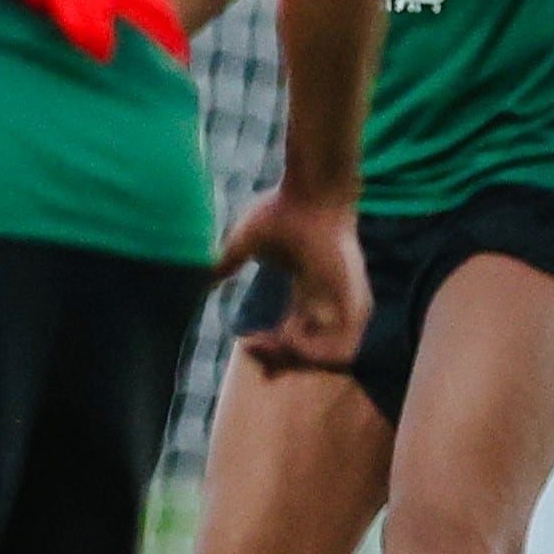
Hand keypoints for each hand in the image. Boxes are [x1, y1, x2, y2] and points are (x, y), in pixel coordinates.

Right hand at [216, 185, 367, 375]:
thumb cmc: (283, 209)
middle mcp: (329, 305)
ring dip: (292, 359)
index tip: (245, 344)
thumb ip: (225, 262)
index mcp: (309, 293)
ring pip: (326, 359)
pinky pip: (340, 351)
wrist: (313, 194)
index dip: (271, 350)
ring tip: (268, 340)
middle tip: (251, 347)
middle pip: (308, 354)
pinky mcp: (355, 305)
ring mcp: (345, 308)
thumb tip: (199, 277)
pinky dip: (310, 353)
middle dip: (278, 360)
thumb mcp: (245, 242)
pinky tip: (286, 335)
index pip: (296, 337)